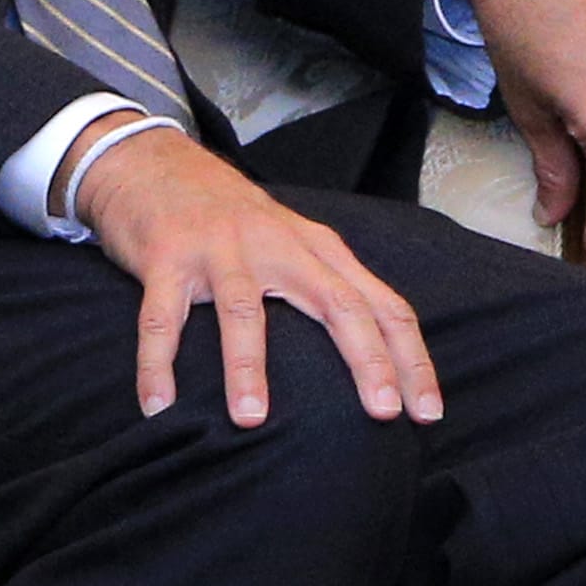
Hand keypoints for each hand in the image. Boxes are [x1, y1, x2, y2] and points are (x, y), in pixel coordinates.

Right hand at [75, 124, 441, 426]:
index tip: (428, 412)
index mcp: (318, 251)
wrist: (157, 164)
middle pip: (337, 305)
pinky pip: (161, 320)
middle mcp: (279, 247)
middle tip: (385, 413)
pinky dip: (156, 365)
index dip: (410, 359)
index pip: (383, 306)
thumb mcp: (295, 244)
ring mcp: (221, 251)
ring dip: (246, 367)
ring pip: (242, 311)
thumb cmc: (233, 222)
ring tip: (252, 421)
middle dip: (367, 360)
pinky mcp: (167, 258)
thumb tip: (377, 364)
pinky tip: (159, 407)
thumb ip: (331, 290)